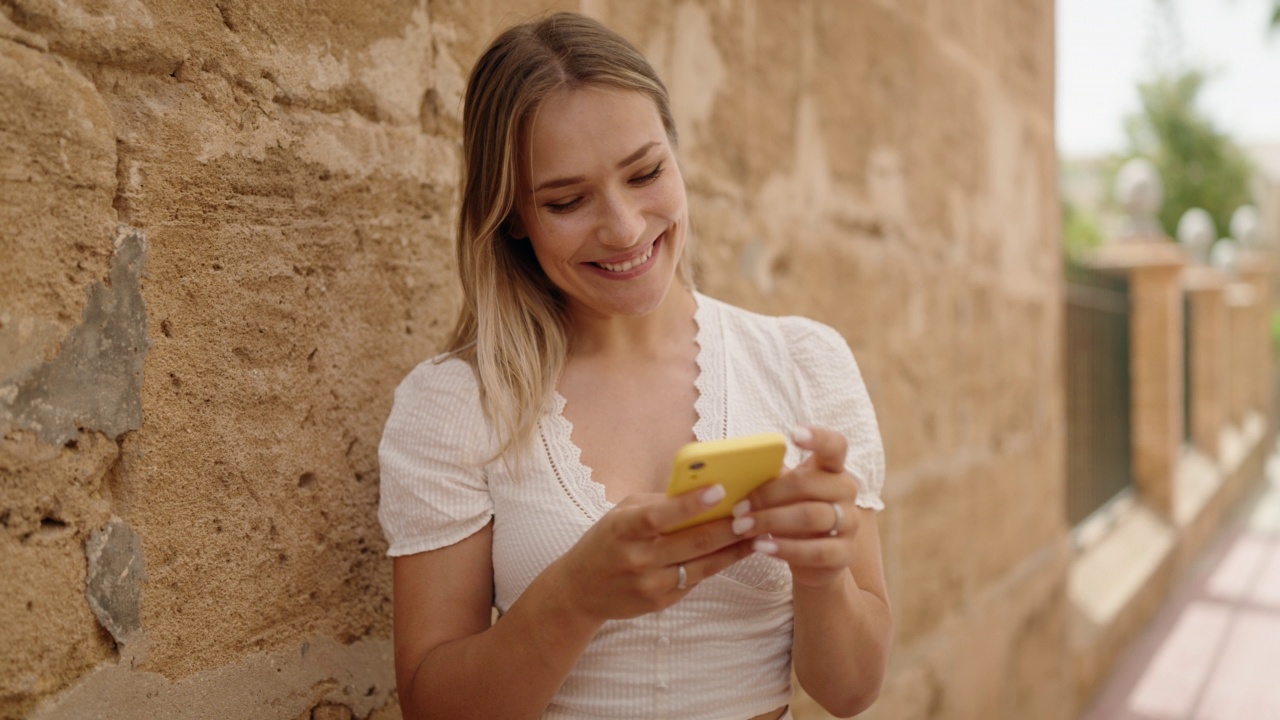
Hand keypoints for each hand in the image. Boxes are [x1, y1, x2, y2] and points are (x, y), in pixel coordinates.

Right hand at [548, 484, 755, 622]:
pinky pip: (696, 579)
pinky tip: (737, 551)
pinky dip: (718, 564)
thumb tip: (700, 489)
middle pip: (691, 543)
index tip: (720, 490)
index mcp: (622, 529)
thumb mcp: (621, 513)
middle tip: (755, 514)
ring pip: (702, 565)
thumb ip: (657, 503)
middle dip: (727, 528)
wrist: (581, 590)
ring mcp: (650, 585)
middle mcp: (636, 559)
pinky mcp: (661, 602)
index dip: (690, 505)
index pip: (658, 516)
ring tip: (759, 533)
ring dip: (734, 550)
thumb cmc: (607, 540)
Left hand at [734, 425, 861, 588]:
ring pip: (811, 516)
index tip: (793, 434)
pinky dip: (785, 549)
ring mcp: (849, 522)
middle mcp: (846, 491)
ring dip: (771, 521)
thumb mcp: (782, 493)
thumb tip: (733, 465)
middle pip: (809, 484)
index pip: (834, 445)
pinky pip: (817, 551)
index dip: (818, 437)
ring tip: (742, 526)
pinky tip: (761, 547)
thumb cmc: (791, 516)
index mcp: (832, 468)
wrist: (813, 561)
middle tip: (737, 508)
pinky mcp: (845, 554)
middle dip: (768, 495)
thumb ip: (768, 477)